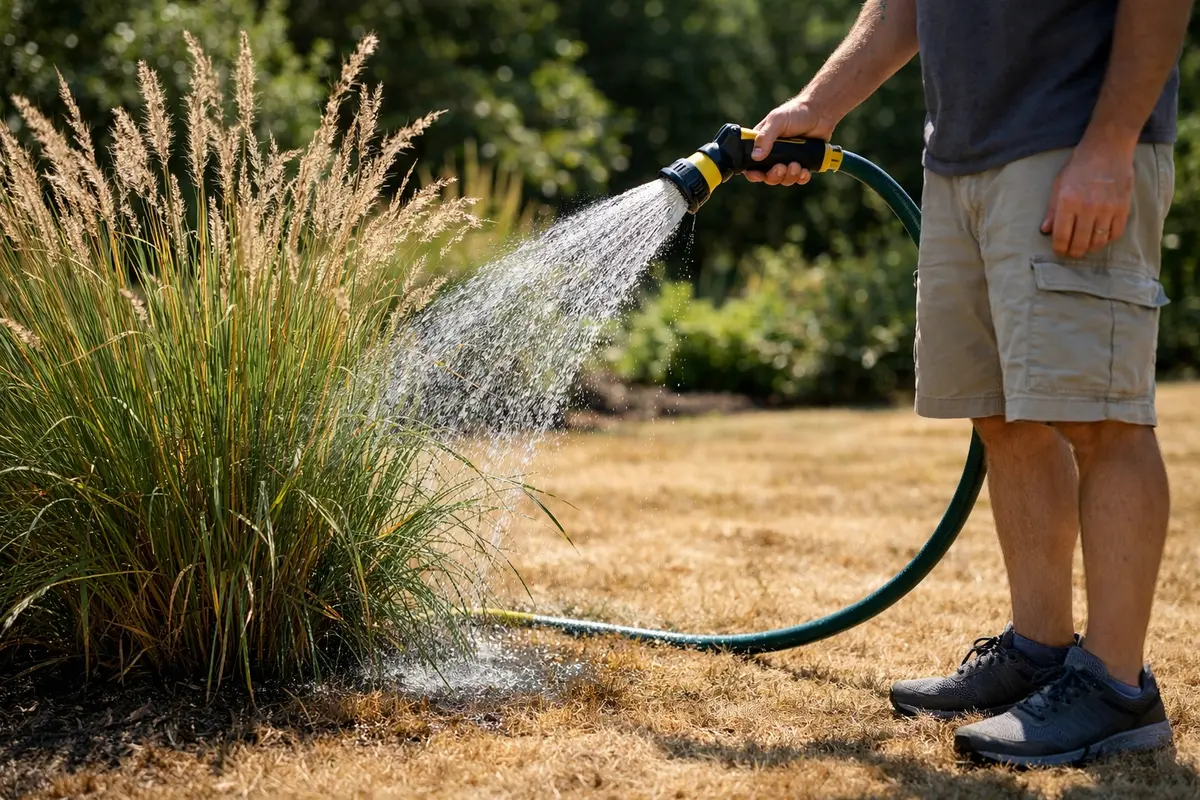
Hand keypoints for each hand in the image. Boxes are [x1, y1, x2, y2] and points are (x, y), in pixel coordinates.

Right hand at [745, 99, 836, 186]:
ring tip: (796, 165)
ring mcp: (788, 160)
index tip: (758, 175)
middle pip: (768, 177)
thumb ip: (765, 137)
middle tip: (781, 167)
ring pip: (784, 179)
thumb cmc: (795, 112)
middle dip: (774, 176)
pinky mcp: (803, 163)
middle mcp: (773, 155)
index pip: (751, 165)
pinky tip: (805, 171)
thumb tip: (755, 156)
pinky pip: (799, 178)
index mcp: (762, 145)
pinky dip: (801, 178)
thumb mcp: (777, 121)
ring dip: (789, 176)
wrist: (820, 113)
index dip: (753, 173)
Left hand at [1041, 138, 1135, 257]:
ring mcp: (1107, 208)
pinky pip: (1115, 233)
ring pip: (1098, 241)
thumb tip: (1045, 231)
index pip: (1062, 236)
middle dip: (1074, 252)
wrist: (1108, 148)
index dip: (1059, 248)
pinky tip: (1101, 237)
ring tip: (1085, 246)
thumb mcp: (1058, 184)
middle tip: (1071, 252)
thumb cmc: (1079, 166)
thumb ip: (1051, 209)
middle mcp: (1088, 207)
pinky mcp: (1123, 207)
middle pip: (1080, 242)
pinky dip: (1107, 239)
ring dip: (1090, 248)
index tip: (1059, 250)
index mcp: (1068, 201)